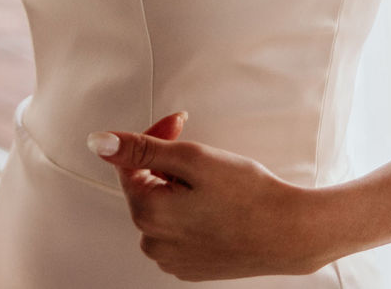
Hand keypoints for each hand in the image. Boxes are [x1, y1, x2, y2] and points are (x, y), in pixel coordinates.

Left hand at [91, 114, 337, 279]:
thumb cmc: (249, 195)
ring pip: (163, 209)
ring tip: (214, 185)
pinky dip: (191, 212)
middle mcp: (153, 243)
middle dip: (167, 165)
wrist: (291, 233)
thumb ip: (141, 149)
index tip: (179, 124)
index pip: (129, 163)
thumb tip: (99, 142)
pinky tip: (217, 206)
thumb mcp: (193, 159)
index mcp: (148, 214)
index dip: (154, 137)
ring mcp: (172, 260)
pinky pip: (178, 230)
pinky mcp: (191, 267)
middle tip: (203, 155)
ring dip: (179, 189)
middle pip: (145, 187)